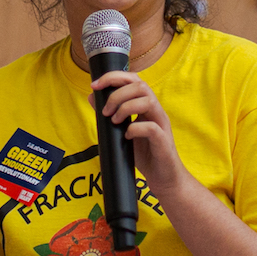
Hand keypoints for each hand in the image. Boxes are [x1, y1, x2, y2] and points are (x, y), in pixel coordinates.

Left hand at [90, 71, 190, 197]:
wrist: (162, 178)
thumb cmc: (144, 154)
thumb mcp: (121, 131)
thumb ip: (109, 113)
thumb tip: (92, 96)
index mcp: (146, 106)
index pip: (133, 80)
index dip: (113, 77)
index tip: (95, 86)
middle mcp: (155, 111)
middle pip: (141, 85)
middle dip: (117, 93)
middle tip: (105, 111)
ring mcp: (161, 124)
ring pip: (148, 100)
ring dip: (126, 108)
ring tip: (114, 122)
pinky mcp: (163, 141)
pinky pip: (152, 127)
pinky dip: (135, 129)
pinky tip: (127, 136)